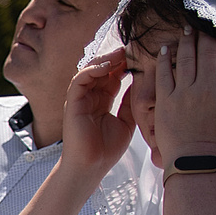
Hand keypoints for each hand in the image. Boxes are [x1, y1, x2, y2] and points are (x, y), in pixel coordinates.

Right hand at [62, 52, 136, 175]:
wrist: (91, 167)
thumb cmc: (107, 150)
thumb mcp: (127, 121)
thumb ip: (131, 102)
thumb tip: (143, 83)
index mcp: (103, 101)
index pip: (113, 76)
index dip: (126, 64)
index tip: (142, 55)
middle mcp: (90, 98)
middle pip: (103, 70)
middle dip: (118, 57)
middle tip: (134, 47)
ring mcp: (80, 100)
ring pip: (90, 70)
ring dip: (106, 60)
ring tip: (121, 52)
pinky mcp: (72, 104)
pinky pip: (80, 80)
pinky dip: (92, 70)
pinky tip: (108, 65)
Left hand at [155, 27, 215, 167]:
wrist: (196, 160)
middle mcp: (208, 87)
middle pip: (208, 54)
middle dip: (205, 37)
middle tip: (201, 26)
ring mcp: (186, 93)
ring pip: (187, 60)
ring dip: (186, 42)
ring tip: (185, 30)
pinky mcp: (167, 100)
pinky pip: (165, 74)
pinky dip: (165, 59)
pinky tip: (165, 49)